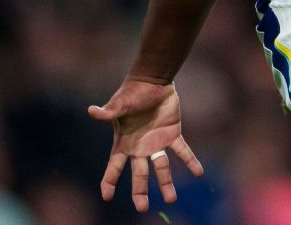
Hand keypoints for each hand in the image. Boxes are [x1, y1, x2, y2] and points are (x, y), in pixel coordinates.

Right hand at [88, 78, 204, 212]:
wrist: (152, 81)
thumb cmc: (132, 92)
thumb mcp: (120, 103)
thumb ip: (108, 111)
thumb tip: (91, 111)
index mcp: (124, 143)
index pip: (114, 166)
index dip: (109, 181)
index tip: (107, 196)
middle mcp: (140, 147)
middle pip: (139, 174)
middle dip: (140, 191)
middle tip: (142, 208)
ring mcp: (157, 142)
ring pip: (162, 168)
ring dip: (166, 184)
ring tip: (171, 199)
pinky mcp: (173, 134)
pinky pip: (183, 151)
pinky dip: (191, 162)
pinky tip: (199, 173)